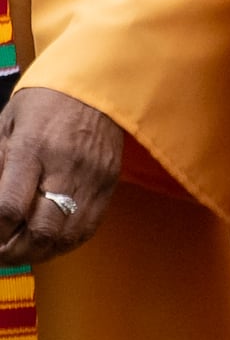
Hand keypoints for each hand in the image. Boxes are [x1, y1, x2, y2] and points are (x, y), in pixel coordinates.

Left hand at [0, 84, 121, 264]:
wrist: (100, 85)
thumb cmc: (46, 102)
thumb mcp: (7, 125)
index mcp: (33, 149)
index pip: (10, 207)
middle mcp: (65, 167)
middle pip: (40, 230)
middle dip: (12, 252)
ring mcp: (92, 179)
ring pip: (64, 237)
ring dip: (37, 253)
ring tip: (20, 251)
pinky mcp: (108, 185)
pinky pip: (87, 229)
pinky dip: (63, 245)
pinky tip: (47, 242)